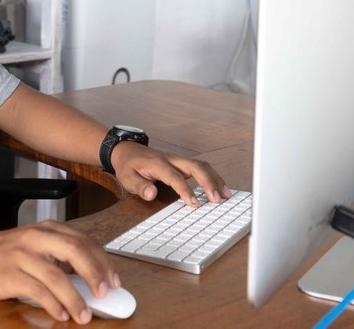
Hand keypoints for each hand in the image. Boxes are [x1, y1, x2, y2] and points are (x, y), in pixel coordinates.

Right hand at [0, 221, 118, 324]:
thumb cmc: (3, 253)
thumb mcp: (33, 246)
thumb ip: (58, 257)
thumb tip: (89, 281)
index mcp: (46, 229)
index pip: (83, 242)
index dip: (102, 262)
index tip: (114, 280)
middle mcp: (36, 238)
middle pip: (75, 252)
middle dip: (95, 274)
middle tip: (106, 293)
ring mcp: (21, 255)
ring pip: (57, 276)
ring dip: (76, 299)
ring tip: (85, 315)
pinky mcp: (9, 274)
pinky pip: (37, 291)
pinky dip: (53, 305)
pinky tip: (61, 314)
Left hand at [111, 142, 229, 206]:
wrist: (127, 150)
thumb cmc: (128, 166)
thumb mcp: (127, 178)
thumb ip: (139, 186)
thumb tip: (151, 194)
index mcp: (158, 164)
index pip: (175, 177)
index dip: (185, 190)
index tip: (195, 204)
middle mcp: (171, 159)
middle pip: (195, 166)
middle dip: (208, 182)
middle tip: (217, 199)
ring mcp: (178, 160)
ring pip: (201, 165)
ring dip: (214, 179)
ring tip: (226, 195)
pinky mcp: (182, 163)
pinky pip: (200, 167)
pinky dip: (212, 176)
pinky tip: (220, 188)